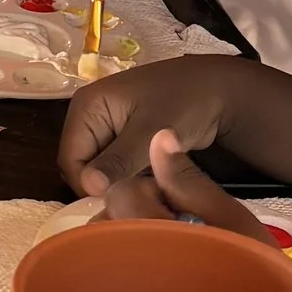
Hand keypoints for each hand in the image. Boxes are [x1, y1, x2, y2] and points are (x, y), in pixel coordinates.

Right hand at [57, 59, 256, 206]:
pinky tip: (150, 183)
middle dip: (104, 185)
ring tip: (146, 190)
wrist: (221, 90)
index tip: (119, 201)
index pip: (71, 158)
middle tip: (135, 199)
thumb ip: (119, 160)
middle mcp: (90, 116)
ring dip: (118, 183)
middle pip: (82, 165)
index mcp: (87, 107)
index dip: (89, 184)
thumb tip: (89, 186)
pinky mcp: (124, 138)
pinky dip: (129, 177)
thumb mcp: (151, 133)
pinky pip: (115, 166)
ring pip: (100, 169)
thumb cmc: (186, 103)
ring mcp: (107, 127)